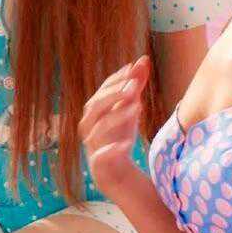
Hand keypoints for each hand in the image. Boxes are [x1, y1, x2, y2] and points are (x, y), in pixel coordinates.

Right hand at [80, 55, 149, 190]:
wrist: (116, 173)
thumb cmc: (120, 137)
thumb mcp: (129, 110)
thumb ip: (134, 86)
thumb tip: (142, 60)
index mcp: (95, 113)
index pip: (101, 92)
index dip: (115, 80)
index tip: (132, 69)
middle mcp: (89, 127)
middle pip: (94, 107)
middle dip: (113, 95)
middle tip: (134, 86)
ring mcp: (92, 145)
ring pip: (98, 129)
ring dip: (117, 116)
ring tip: (139, 107)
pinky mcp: (98, 165)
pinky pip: (100, 156)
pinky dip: (112, 148)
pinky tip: (127, 143)